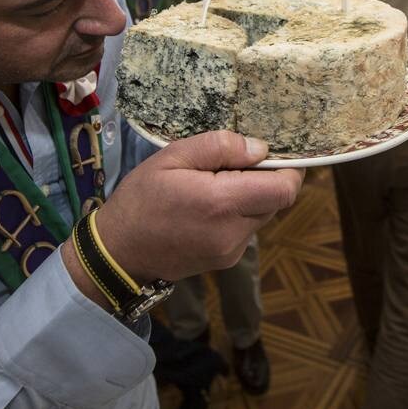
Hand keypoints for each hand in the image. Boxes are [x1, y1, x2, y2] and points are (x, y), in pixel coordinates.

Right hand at [87, 131, 301, 284]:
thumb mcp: (172, 157)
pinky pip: (247, 229)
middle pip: (276, 200)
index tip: (275, 152)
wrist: (118, 253)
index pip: (285, 189)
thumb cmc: (140, 199)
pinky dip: (238, 213)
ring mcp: (232, 251)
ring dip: (250, 196)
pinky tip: (208, 206)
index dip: (289, 168)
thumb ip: (219, 147)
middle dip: (264, 179)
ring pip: (262, 214)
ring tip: (214, 184)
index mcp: (222, 203)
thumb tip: (260, 148)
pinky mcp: (226, 260)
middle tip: (234, 163)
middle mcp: (234, 232)